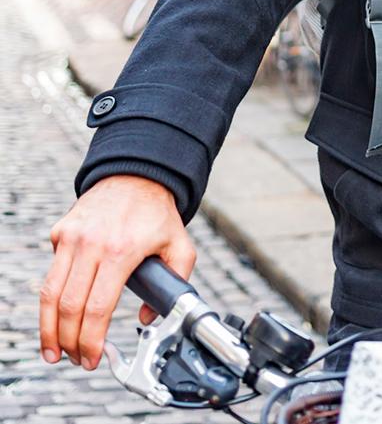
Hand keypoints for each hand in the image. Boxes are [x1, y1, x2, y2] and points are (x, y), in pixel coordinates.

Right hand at [40, 175, 193, 370]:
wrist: (137, 174)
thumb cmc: (158, 213)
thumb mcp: (180, 244)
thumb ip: (176, 282)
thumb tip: (147, 317)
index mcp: (123, 250)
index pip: (97, 307)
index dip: (91, 340)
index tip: (93, 358)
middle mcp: (93, 244)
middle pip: (69, 307)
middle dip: (69, 342)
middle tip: (75, 359)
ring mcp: (72, 237)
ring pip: (50, 294)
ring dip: (48, 329)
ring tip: (54, 351)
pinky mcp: (61, 232)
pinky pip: (52, 271)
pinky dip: (52, 298)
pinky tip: (60, 314)